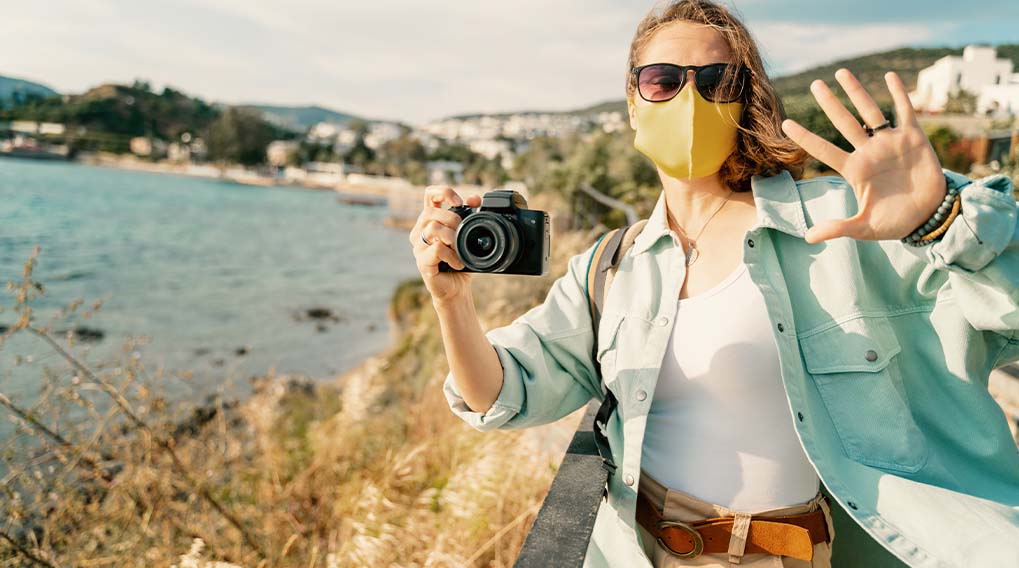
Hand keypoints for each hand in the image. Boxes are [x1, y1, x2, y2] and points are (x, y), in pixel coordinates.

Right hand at [409, 186, 481, 303]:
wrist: (456, 289)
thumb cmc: (460, 261)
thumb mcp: (468, 236)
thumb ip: (470, 216)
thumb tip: (475, 198)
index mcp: (430, 220)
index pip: (430, 195)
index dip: (443, 192)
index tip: (459, 202)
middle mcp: (420, 231)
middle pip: (430, 212)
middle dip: (452, 219)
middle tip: (464, 232)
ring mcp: (418, 247)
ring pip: (432, 229)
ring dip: (453, 237)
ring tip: (461, 249)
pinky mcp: (422, 262)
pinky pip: (436, 249)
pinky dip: (452, 255)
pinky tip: (459, 263)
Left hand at [780, 68, 946, 243]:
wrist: (929, 217)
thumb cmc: (895, 222)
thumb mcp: (864, 228)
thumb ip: (838, 228)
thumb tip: (808, 238)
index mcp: (854, 170)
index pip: (824, 149)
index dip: (805, 137)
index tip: (786, 123)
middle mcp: (868, 152)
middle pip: (844, 122)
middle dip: (829, 103)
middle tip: (815, 84)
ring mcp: (890, 143)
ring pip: (870, 112)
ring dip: (856, 92)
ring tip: (841, 73)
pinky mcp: (913, 139)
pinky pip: (904, 112)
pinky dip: (898, 94)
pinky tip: (890, 77)